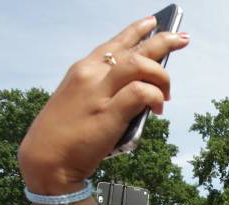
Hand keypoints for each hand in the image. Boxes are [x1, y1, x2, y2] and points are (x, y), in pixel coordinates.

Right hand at [18, 17, 188, 194]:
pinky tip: (158, 108)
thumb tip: (136, 93)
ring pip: (139, 64)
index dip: (138, 31)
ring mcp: (100, 93)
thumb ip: (104, 92)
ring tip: (168, 93)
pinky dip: (155, 97)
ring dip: (161, 75)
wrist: (46, 158)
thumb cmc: (65, 135)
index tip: (154, 23)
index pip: (115, 43)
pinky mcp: (108, 113)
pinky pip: (140, 92)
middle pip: (133, 48)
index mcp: (84, 70)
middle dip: (162, 41)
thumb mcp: (80, 103)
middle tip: (182, 39)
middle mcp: (92, 74)